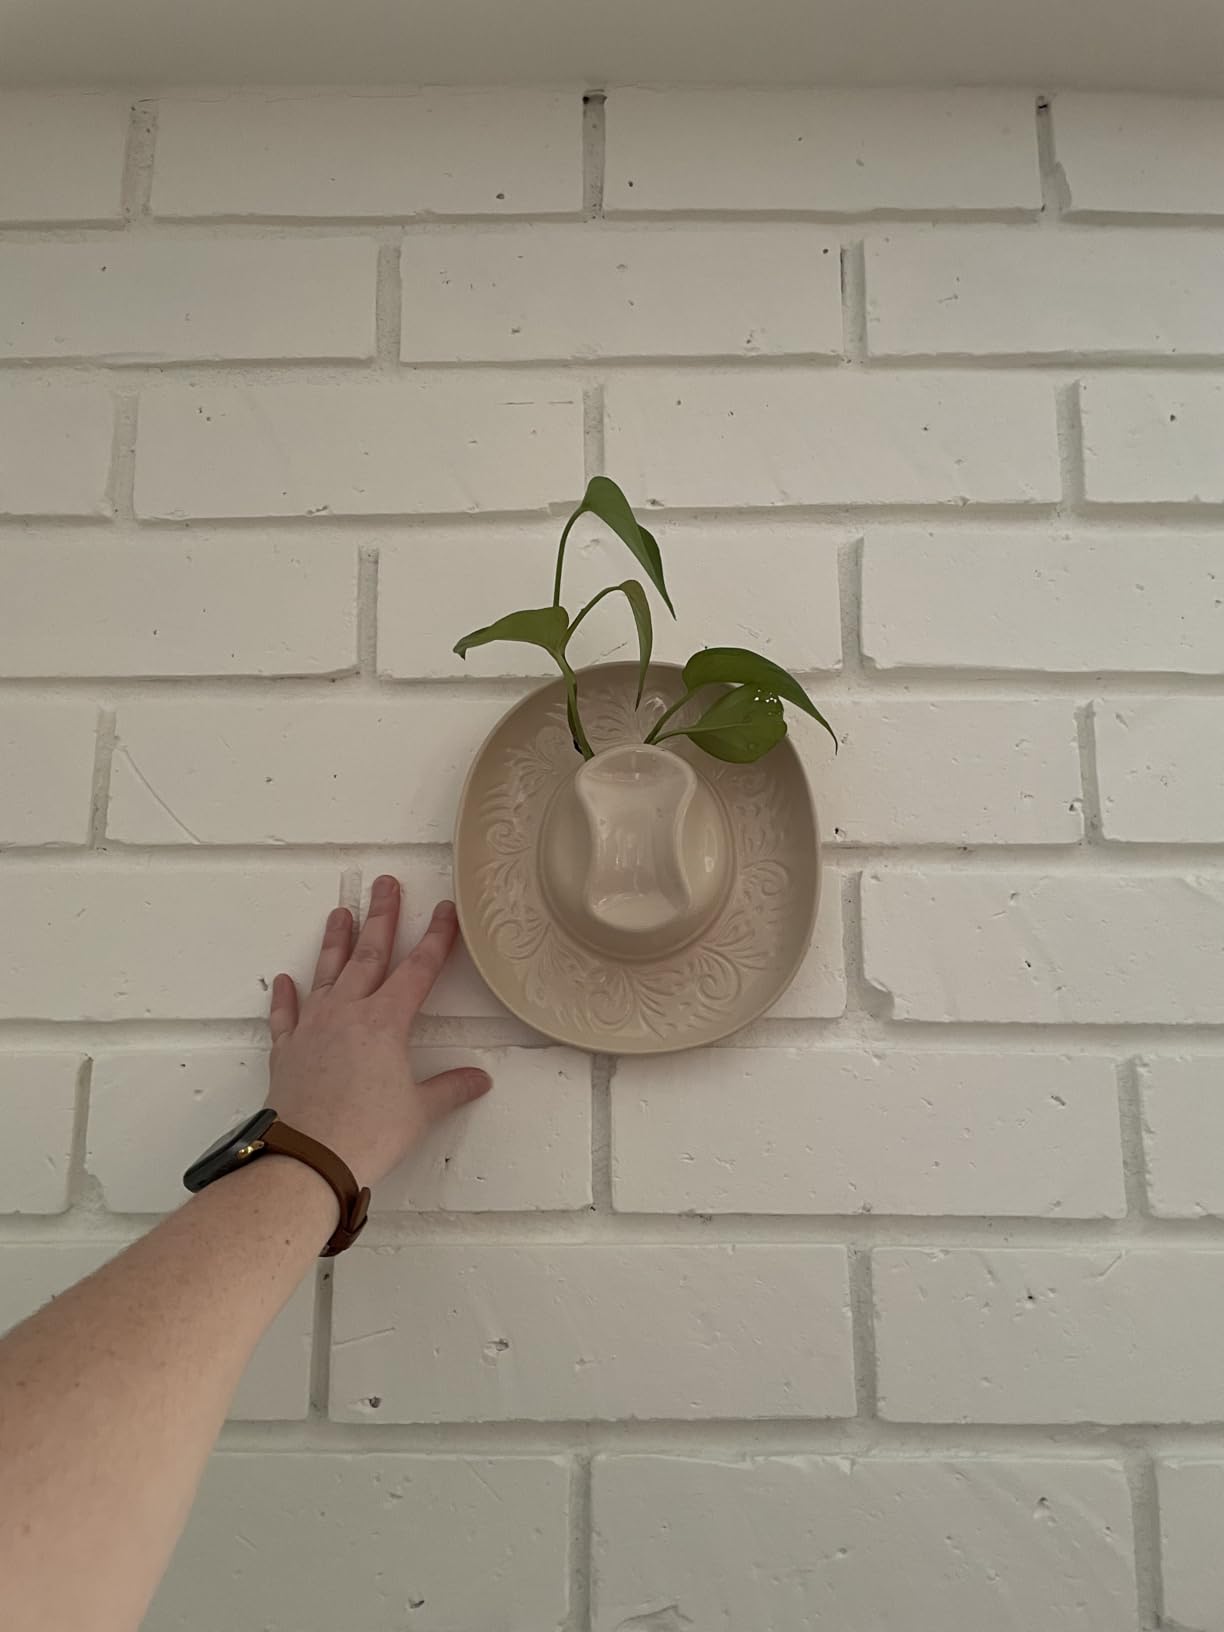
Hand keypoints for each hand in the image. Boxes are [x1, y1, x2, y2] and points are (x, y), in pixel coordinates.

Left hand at [265, 876, 492, 1187]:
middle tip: (386, 883)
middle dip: (382, 917)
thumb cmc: (368, 1134)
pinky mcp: (287, 1050)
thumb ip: (450, 1088)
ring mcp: (313, 1027)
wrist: (308, 1158)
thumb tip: (479, 1078)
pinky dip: (286, 997)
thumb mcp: (419, 1112)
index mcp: (386, 1022)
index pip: (418, 969)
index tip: (445, 909)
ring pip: (327, 973)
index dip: (436, 938)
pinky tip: (284, 980)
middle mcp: (348, 1013)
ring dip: (335, 941)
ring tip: (340, 912)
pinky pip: (286, 1015)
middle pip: (369, 954)